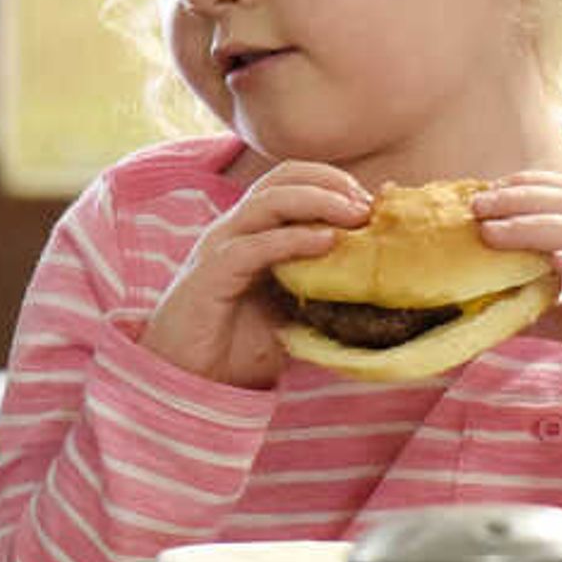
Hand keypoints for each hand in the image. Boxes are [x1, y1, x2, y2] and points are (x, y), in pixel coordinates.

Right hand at [136, 160, 369, 389]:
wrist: (189, 383)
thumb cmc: (237, 347)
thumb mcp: (291, 310)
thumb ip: (319, 287)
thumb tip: (370, 278)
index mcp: (252, 230)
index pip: (291, 182)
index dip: (333, 182)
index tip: (373, 204)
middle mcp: (234, 229)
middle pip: (283, 178)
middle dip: (331, 182)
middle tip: (369, 205)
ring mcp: (220, 246)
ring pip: (269, 200)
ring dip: (319, 200)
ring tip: (355, 215)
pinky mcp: (211, 273)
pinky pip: (255, 245)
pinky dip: (294, 239)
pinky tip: (326, 243)